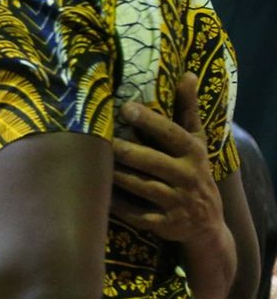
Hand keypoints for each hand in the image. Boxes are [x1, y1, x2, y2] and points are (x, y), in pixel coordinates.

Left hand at [111, 72, 220, 244]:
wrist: (208, 225)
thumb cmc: (193, 172)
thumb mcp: (196, 141)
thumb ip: (187, 109)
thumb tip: (188, 74)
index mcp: (193, 153)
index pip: (172, 134)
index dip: (151, 121)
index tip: (126, 108)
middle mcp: (188, 177)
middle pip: (153, 161)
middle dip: (126, 151)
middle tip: (100, 138)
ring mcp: (177, 203)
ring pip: (143, 187)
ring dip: (118, 176)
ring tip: (91, 163)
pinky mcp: (166, 225)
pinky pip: (138, 215)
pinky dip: (119, 206)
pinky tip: (98, 195)